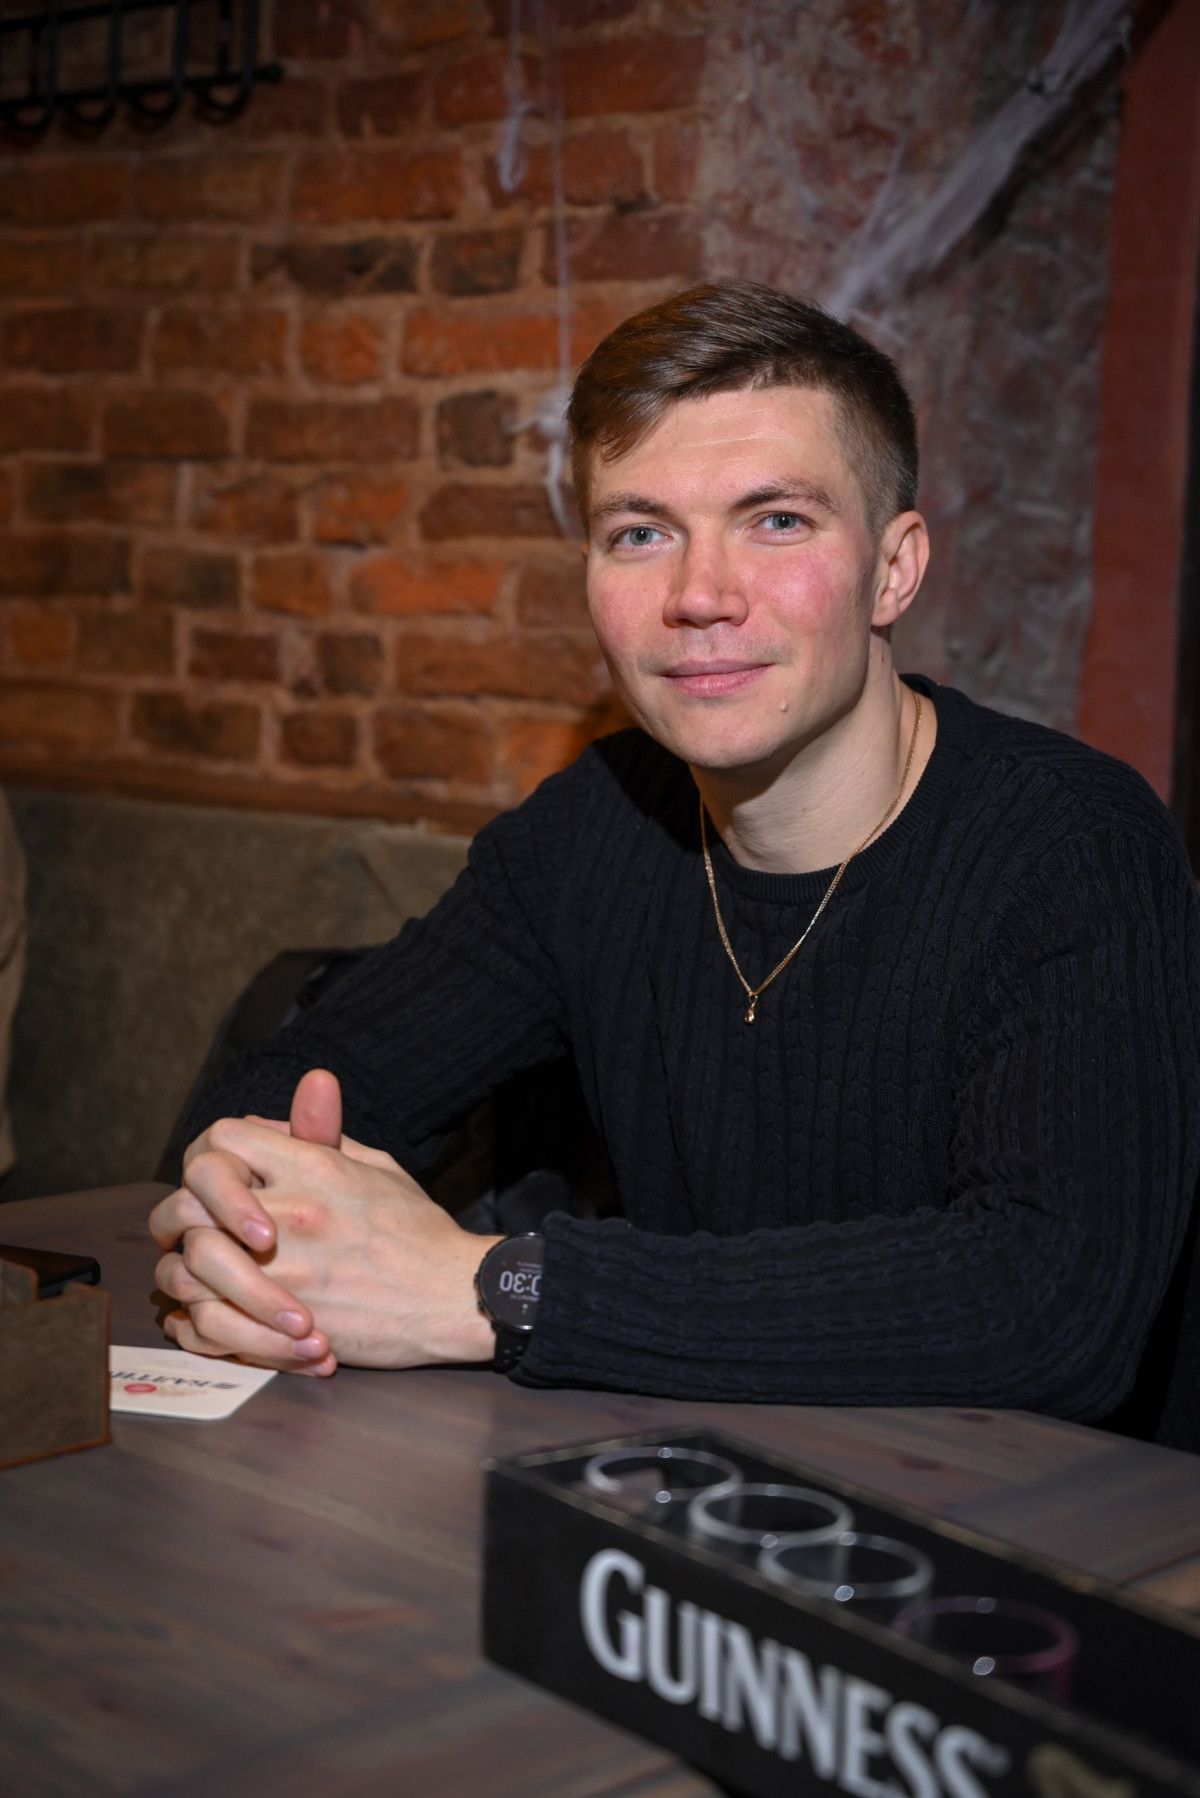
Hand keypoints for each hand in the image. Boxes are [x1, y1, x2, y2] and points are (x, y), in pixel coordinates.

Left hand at [150, 1070, 498, 1373]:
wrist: (454, 1296)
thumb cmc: (419, 1233)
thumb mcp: (377, 1167)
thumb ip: (322, 1137)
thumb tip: (272, 1112)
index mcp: (314, 1168)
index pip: (223, 1138)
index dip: (207, 1158)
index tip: (215, 1183)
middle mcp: (292, 1213)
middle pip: (187, 1204)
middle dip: (177, 1220)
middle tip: (188, 1234)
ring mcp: (285, 1271)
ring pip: (185, 1270)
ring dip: (183, 1276)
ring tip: (198, 1281)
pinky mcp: (284, 1326)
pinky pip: (206, 1325)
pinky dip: (195, 1325)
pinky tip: (206, 1318)